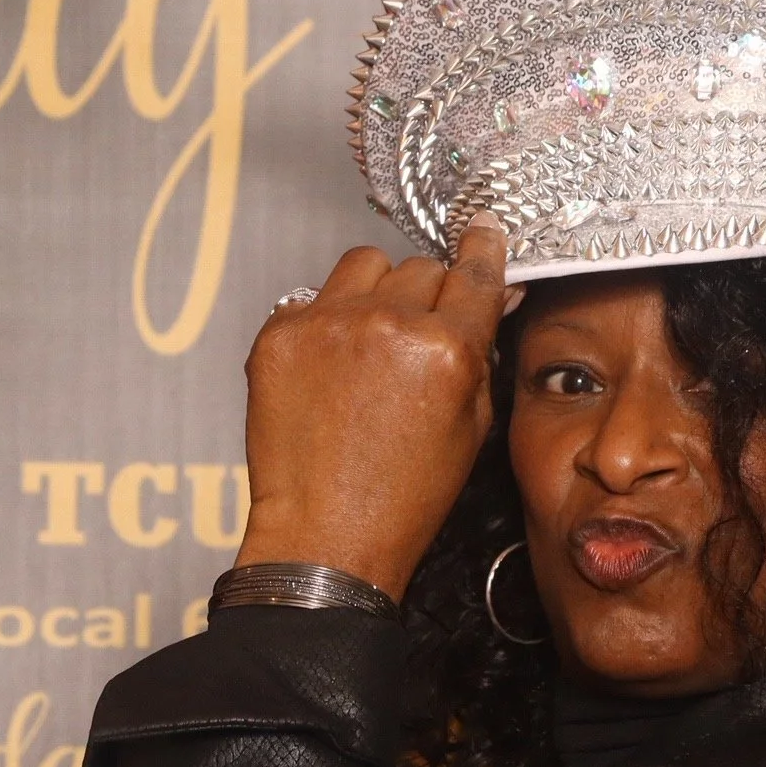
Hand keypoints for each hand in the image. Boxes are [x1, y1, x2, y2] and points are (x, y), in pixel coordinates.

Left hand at [235, 216, 511, 601]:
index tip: (480, 231)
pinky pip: (312, 296)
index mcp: (447, 348)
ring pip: (365, 264)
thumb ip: (479, 354)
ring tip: (368, 340)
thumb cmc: (401, 498)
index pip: (474, 272)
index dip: (481, 249)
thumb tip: (485, 302)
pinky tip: (327, 368)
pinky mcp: (280, 335)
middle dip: (426, 294)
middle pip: (420, 267)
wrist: (326, 535)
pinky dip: (325, 321)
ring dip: (375, 289)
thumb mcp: (471, 428)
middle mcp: (388, 324)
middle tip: (416, 335)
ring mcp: (328, 325)